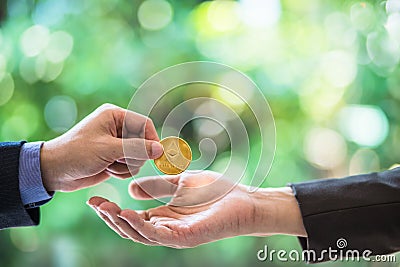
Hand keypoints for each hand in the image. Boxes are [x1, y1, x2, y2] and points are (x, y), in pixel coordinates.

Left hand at [40, 103, 162, 191]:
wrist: (55, 171)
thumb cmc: (77, 154)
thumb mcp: (108, 149)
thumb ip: (136, 148)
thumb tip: (160, 149)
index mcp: (114, 116)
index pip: (144, 124)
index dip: (151, 139)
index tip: (155, 155)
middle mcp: (117, 127)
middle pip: (143, 142)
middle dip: (133, 155)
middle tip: (116, 159)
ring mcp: (116, 143)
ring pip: (138, 156)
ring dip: (126, 165)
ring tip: (108, 164)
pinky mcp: (114, 157)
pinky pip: (130, 165)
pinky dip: (122, 170)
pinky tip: (107, 169)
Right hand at [87, 171, 305, 247]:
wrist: (243, 198)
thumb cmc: (216, 191)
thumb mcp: (179, 183)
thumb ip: (157, 186)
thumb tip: (131, 188)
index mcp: (164, 217)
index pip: (132, 219)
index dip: (112, 210)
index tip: (94, 197)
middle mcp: (166, 230)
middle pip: (131, 230)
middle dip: (110, 218)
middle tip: (93, 203)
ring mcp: (175, 236)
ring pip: (140, 236)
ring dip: (120, 223)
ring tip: (105, 208)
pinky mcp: (185, 238)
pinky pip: (157, 235)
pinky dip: (140, 226)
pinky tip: (127, 213)